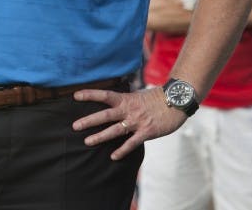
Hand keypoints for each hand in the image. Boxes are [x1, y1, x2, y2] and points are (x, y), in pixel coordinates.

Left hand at [72, 86, 186, 160]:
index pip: (105, 95)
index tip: (75, 96)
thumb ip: (124, 101)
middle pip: (105, 115)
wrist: (176, 102)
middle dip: (89, 121)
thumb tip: (112, 102)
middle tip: (74, 126)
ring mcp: (137, 121)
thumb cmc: (156, 99)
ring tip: (87, 142)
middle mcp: (129, 110)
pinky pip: (132, 143)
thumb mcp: (137, 96)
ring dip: (100, 136)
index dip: (90, 94)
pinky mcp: (147, 132)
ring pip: (115, 130)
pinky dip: (122, 150)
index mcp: (125, 99)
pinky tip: (113, 157)